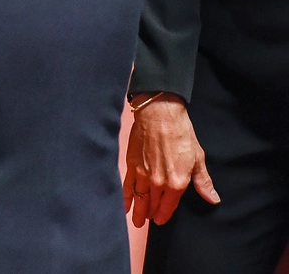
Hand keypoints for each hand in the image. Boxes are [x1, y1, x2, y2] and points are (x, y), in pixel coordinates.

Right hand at [123, 94, 218, 226]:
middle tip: (145, 222)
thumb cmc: (180, 133)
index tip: (160, 221)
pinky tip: (125, 204)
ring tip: (136, 220)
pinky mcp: (131, 165)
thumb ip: (202, 182)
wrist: (159, 115)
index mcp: (177, 182)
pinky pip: (127, 186)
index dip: (164, 215)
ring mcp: (142, 175)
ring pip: (139, 198)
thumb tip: (213, 199)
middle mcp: (158, 182)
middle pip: (151, 204)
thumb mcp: (198, 158)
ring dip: (137, 210)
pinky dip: (126, 197)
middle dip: (149, 215)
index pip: (168, 206)